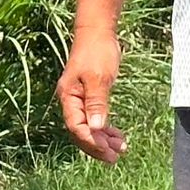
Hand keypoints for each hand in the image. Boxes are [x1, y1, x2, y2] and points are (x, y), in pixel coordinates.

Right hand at [55, 29, 127, 162]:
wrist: (97, 32)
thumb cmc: (97, 52)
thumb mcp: (98, 77)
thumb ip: (96, 103)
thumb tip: (96, 128)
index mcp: (69, 97)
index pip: (76, 127)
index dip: (91, 142)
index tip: (108, 151)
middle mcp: (70, 101)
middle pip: (80, 132)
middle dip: (96, 146)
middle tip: (115, 157)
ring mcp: (79, 100)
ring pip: (87, 127)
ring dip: (102, 140)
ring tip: (120, 149)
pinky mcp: (88, 97)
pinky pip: (93, 119)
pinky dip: (104, 129)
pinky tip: (117, 135)